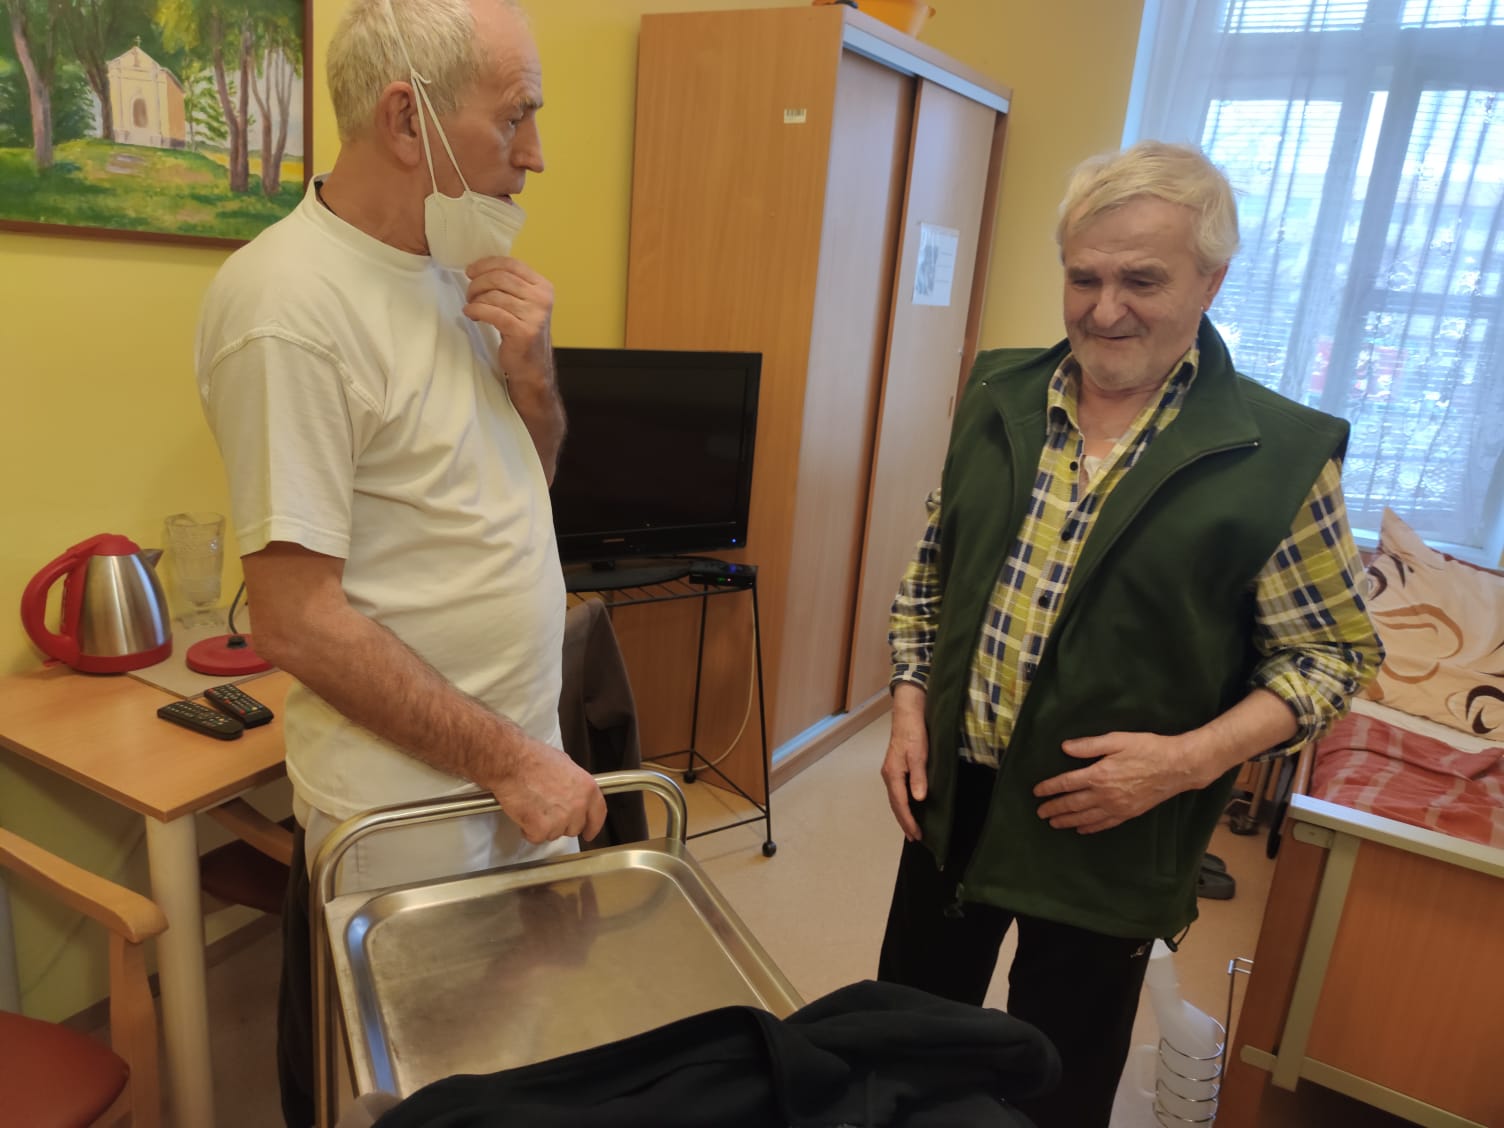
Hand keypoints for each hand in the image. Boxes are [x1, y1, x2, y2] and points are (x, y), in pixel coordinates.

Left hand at [463, 257, 554, 383]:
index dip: (487, 264)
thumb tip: (480, 269)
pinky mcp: (522, 331)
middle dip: (478, 283)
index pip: (512, 264)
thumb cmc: (523, 332)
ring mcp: (534, 316)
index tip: (471, 270)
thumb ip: (511, 285)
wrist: (532, 366)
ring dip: (476, 299)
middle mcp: (542, 299)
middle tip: (469, 293)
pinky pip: (491, 313)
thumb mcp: (524, 303)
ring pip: (494, 295)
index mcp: (543, 286)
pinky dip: (476, 311)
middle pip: (500, 277)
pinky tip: (470, 314)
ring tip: (471, 307)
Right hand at [488, 736, 606, 843]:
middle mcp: (578, 805)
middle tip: (547, 811)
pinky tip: (524, 813)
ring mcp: (561, 819)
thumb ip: (574, 784)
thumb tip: (572, 792)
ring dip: (543, 826)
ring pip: (554, 834)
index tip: (589, 832)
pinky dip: (528, 830)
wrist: (512, 762)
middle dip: (561, 823)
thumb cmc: (533, 758)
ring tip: (532, 806)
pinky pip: (536, 837)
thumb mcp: (565, 764)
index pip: (598, 815)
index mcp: (587, 788)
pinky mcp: (541, 828)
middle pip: (574, 827)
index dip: (593, 826)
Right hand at [881, 684, 929, 840]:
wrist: (908, 713)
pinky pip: (898, 792)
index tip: (917, 834)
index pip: (900, 804)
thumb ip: (919, 777)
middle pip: (895, 804)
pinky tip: (910, 807)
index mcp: (893, 774)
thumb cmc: (914, 732)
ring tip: (912, 828)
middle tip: (914, 837)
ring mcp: (891, 771)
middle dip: (904, 822)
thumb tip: (918, 799)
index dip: (908, 821)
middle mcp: (889, 775)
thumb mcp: (919, 754)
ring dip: (903, 814)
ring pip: (895, 799)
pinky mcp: (896, 768)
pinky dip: (903, 803)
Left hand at [1033, 731, 1204, 833]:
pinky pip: (1105, 824)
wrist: (1177, 767)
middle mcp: (1104, 794)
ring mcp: (1117, 807)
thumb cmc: (1147, 748)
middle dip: (1054, 808)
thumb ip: (1089, 745)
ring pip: (1085, 817)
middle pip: (1072, 804)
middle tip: (1040, 812)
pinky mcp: (1128, 813)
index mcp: (1099, 774)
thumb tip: (1065, 748)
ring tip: (1053, 823)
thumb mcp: (1117, 739)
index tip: (1036, 792)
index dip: (1049, 788)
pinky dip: (1090, 828)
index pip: (1066, 783)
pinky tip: (1081, 829)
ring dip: (1067, 821)